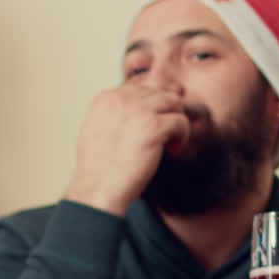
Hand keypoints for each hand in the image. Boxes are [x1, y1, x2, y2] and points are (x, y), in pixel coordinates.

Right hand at [63, 84, 189, 216]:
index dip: (151, 108)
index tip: (151, 128)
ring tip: (169, 142)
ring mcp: (138, 111)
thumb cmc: (98, 169)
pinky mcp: (154, 127)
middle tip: (164, 135)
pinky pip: (181, 121)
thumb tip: (142, 106)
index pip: (140, 88)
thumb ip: (116, 113)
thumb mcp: (97, 130)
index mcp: (105, 98)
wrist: (97, 190)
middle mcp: (120, 99)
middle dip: (165, 113)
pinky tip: (172, 150)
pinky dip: (182, 137)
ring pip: (173, 101)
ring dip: (175, 121)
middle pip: (158, 92)